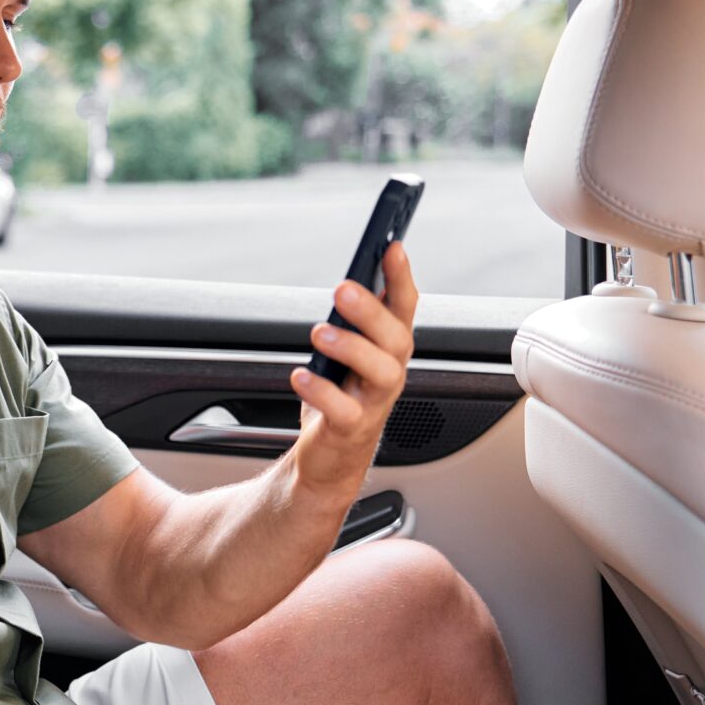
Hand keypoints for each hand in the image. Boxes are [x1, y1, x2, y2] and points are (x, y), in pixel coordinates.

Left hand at [288, 241, 418, 490]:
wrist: (329, 459)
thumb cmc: (339, 399)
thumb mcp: (347, 354)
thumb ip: (353, 323)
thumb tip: (350, 281)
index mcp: (389, 350)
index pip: (404, 308)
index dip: (402, 277)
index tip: (393, 246)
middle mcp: (389, 373)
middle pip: (397, 338)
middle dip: (372, 311)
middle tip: (343, 288)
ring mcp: (374, 403)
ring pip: (381, 372)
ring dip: (352, 348)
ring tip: (320, 332)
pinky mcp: (352, 430)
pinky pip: (343, 410)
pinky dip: (322, 392)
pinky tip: (301, 375)